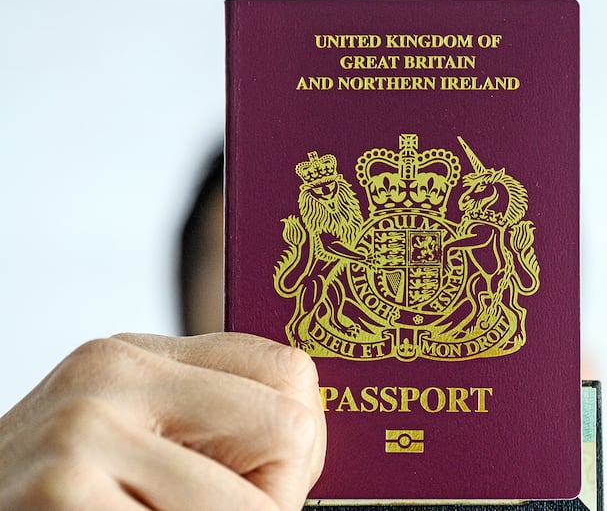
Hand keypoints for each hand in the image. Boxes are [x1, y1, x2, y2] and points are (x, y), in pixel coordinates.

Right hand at [0, 332, 325, 509]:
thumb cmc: (53, 498)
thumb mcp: (127, 438)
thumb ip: (208, 422)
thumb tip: (308, 439)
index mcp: (137, 356)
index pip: (287, 372)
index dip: (298, 440)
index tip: (268, 480)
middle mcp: (111, 376)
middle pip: (288, 430)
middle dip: (273, 499)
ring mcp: (83, 432)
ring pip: (254, 507)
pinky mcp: (62, 493)